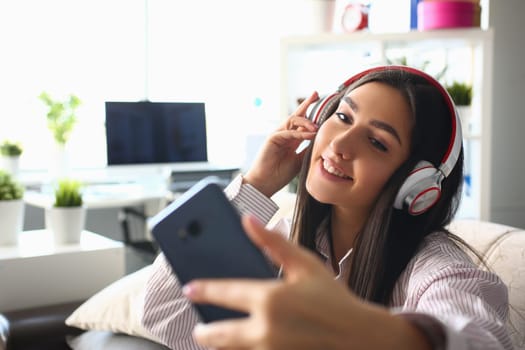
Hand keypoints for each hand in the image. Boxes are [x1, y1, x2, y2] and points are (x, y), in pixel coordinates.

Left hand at [183, 215, 365, 348]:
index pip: (224, 293)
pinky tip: (241, 346)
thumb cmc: (334, 299)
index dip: (203, 290)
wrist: (361, 338)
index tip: (190, 289)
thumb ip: (273, 242)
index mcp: (270, 298)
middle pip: (218, 335)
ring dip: (219, 346)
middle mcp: (266, 329)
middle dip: (204, 332)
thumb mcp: (305, 264)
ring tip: (215, 340)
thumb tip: (247, 220)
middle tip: (199, 328)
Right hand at [243, 92, 319, 196]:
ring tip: (317, 126)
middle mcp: (284, 135)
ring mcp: (277, 135)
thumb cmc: (280, 174)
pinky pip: (288, 133)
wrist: (264, 183)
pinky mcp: (272, 139)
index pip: (302, 124)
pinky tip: (311, 134)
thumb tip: (321, 142)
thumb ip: (307, 150)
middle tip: (316, 94)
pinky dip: (301, 133)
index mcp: (291, 140)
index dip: (311, 114)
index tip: (322, 105)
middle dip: (307, 104)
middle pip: (296, 116)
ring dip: (306, 121)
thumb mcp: (300, 161)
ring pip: (292, 121)